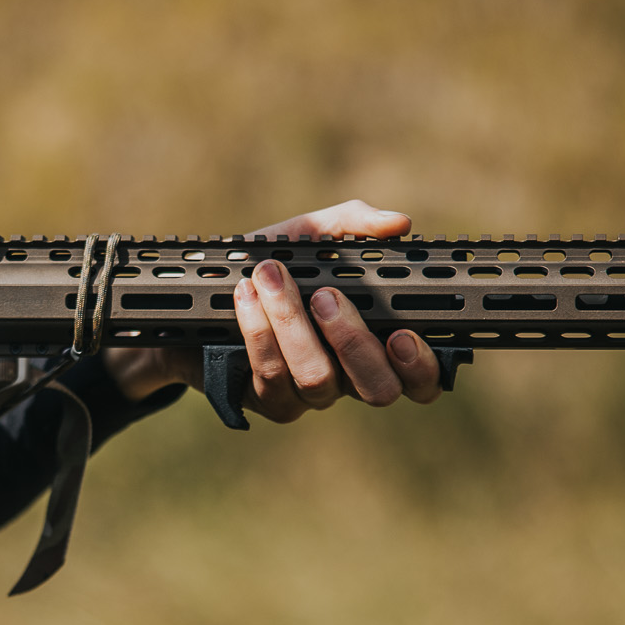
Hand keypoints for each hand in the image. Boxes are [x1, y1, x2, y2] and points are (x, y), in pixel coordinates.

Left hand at [106, 200, 443, 417]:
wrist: (203, 296)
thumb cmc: (271, 265)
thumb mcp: (309, 235)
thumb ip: (353, 225)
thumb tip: (399, 223)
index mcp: (376, 342)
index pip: (420, 377)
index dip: (421, 365)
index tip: (402, 333)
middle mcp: (350, 377)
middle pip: (378, 389)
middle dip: (355, 342)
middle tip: (327, 297)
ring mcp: (309, 395)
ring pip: (317, 379)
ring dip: (293, 325)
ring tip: (272, 279)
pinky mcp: (268, 401)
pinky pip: (270, 376)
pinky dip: (257, 331)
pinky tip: (245, 295)